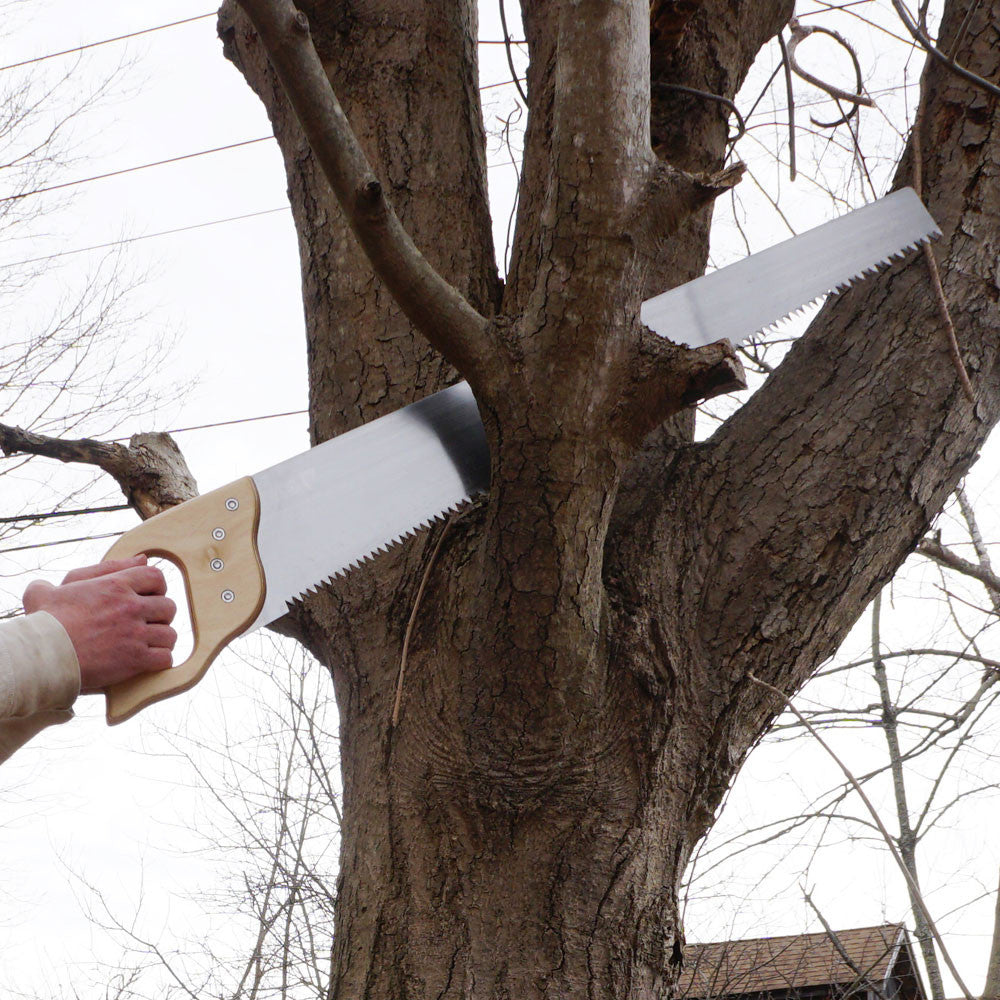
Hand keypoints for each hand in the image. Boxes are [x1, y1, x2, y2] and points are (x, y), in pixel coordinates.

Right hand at [22, 556, 177, 691]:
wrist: (40, 656)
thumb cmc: (44, 622)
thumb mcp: (54, 587)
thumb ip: (92, 571)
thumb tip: (137, 558)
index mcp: (115, 585)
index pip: (156, 577)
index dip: (157, 588)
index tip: (148, 598)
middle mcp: (130, 607)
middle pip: (169, 607)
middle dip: (161, 616)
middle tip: (147, 623)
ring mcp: (135, 633)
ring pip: (169, 634)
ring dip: (161, 640)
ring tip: (148, 644)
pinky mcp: (136, 659)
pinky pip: (165, 657)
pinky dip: (160, 660)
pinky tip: (148, 660)